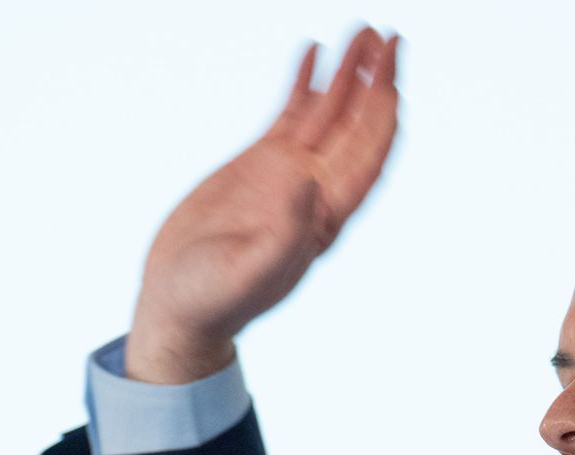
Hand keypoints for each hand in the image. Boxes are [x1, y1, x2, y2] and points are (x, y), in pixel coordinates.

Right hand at [127, 27, 401, 382]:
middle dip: (377, 83)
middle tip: (390, 38)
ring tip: (362, 32)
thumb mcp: (249, 272)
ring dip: (348, 75)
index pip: (367, 161)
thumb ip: (284, 233)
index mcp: (324, 219)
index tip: (395, 79)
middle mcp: (316, 191)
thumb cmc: (214, 300)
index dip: (384, 120)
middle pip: (357, 127)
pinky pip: (291, 115)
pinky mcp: (261, 163)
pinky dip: (305, 84)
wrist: (179, 302)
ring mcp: (289, 174)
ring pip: (329, 114)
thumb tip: (309, 182)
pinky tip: (314, 53)